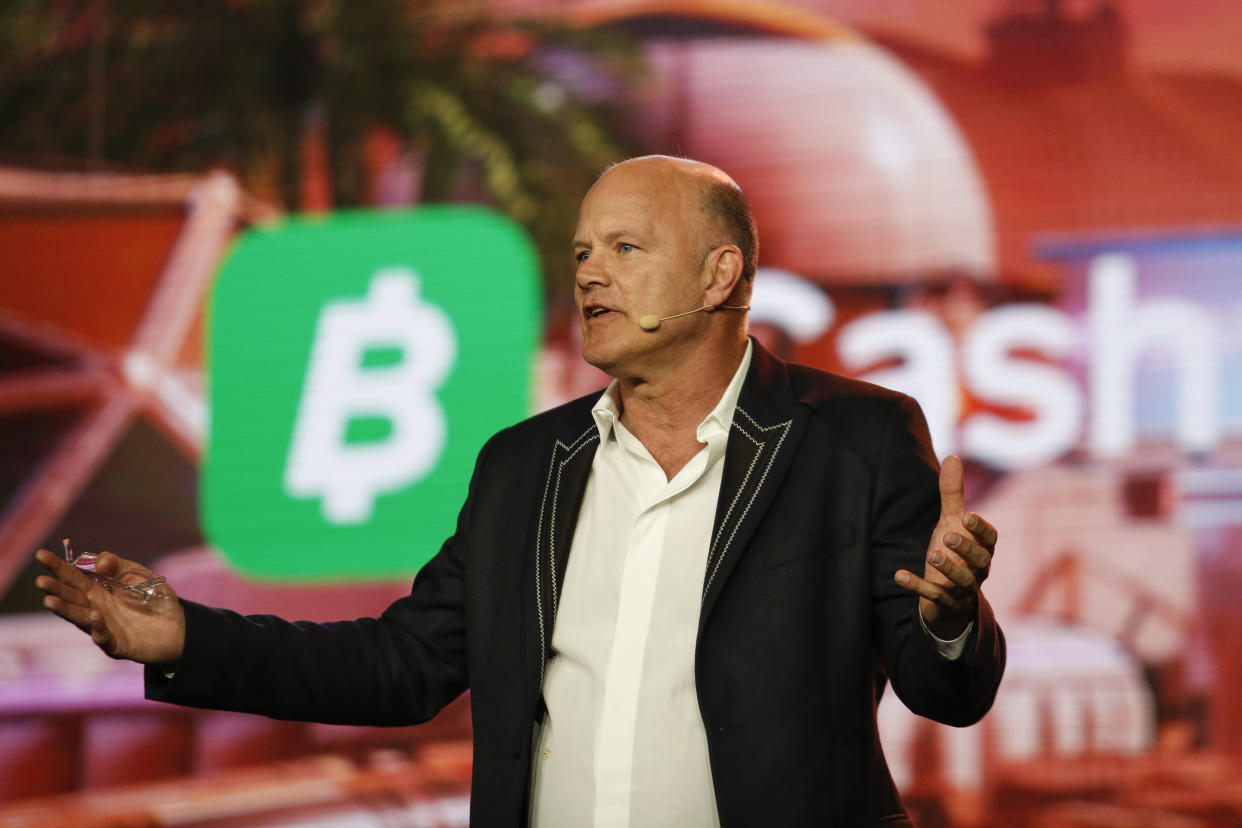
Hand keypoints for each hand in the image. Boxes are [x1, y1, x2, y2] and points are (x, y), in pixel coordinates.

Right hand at [35, 548, 185, 664]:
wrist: (179, 626)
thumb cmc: (153, 599)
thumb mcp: (137, 576)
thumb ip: (118, 566)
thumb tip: (100, 560)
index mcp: (98, 591)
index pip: (74, 577)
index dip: (58, 566)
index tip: (40, 554)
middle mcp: (95, 609)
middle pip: (72, 597)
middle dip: (56, 589)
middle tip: (41, 580)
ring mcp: (104, 628)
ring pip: (81, 618)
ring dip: (66, 610)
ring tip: (50, 600)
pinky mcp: (117, 645)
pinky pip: (104, 637)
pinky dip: (98, 628)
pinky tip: (94, 616)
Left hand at [894, 455, 996, 639]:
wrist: (949, 596)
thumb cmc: (954, 552)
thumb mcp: (951, 522)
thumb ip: (953, 494)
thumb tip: (953, 457)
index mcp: (983, 549)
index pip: (990, 539)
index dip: (980, 529)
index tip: (967, 516)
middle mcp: (978, 569)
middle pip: (980, 561)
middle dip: (965, 548)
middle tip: (948, 535)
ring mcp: (962, 589)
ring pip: (962, 582)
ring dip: (948, 568)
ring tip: (932, 554)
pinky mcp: (945, 603)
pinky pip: (934, 597)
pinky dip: (917, 587)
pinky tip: (898, 575)